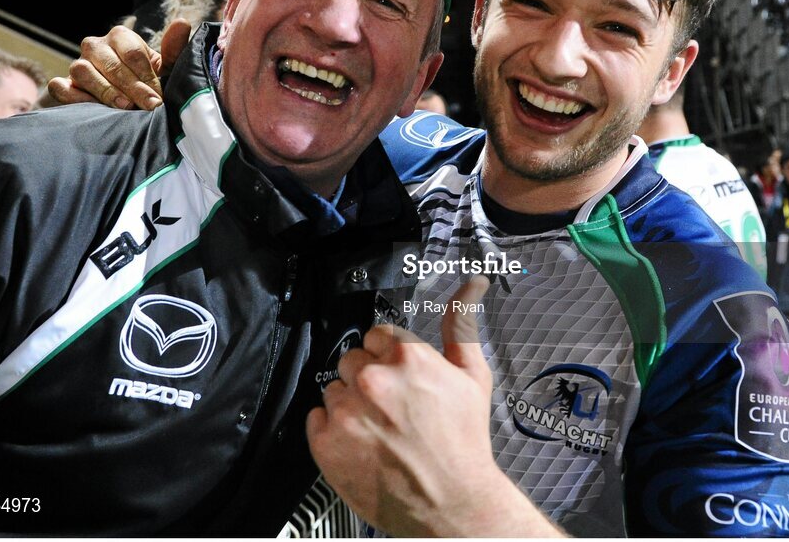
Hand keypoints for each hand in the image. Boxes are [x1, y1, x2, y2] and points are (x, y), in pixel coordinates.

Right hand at [46, 19, 190, 108]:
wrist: (124, 98)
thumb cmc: (147, 79)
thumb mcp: (164, 67)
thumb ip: (173, 49)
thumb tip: (183, 23)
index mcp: (120, 36)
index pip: (132, 53)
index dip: (147, 76)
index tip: (159, 96)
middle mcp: (95, 45)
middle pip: (111, 64)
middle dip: (133, 87)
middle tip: (150, 106)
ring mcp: (77, 64)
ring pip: (83, 71)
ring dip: (105, 91)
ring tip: (125, 107)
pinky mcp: (63, 83)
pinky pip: (60, 86)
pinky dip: (73, 96)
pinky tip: (92, 108)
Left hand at [306, 277, 562, 537]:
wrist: (453, 504)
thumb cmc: (464, 442)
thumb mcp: (472, 376)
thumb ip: (462, 324)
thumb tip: (471, 284)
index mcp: (406, 356)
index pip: (376, 336)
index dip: (389, 358)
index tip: (401, 381)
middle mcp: (371, 379)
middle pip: (352, 360)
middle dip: (369, 380)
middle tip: (393, 408)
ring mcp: (345, 411)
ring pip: (334, 389)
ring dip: (351, 405)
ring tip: (380, 430)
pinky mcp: (325, 443)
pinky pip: (316, 420)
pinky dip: (332, 431)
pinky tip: (361, 444)